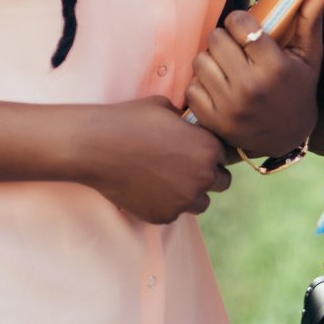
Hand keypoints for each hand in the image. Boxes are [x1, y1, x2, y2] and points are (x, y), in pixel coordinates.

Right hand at [71, 98, 235, 224]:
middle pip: (221, 183)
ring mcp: (184, 200)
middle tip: (185, 167)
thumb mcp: (166, 107)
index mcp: (208, 148)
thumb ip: (186, 120)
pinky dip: (167, 203)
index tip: (197, 151)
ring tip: (168, 179)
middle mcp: (202, 177)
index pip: (225, 156)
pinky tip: (148, 188)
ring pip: (201, 203)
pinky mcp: (164, 216)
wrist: (98, 147)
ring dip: (191, 193)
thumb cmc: (131, 120)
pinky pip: (175, 213)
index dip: (211, 152)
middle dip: (208, 175)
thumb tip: (190, 122)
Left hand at [187, 0, 323, 157]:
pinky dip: (201, 86)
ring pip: (200, 61)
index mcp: (274, 67)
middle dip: (224, 39)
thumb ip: (310, 19)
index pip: (239, 23)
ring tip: (227, 68)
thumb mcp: (308, 56)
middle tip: (236, 49)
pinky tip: (218, 88)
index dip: (239, 21)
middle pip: (215, 39)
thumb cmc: (298, 89)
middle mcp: (250, 87)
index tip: (246, 29)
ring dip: (211, 61)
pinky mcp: (213, 121)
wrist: (287, 137)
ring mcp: (229, 106)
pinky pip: (191, 88)